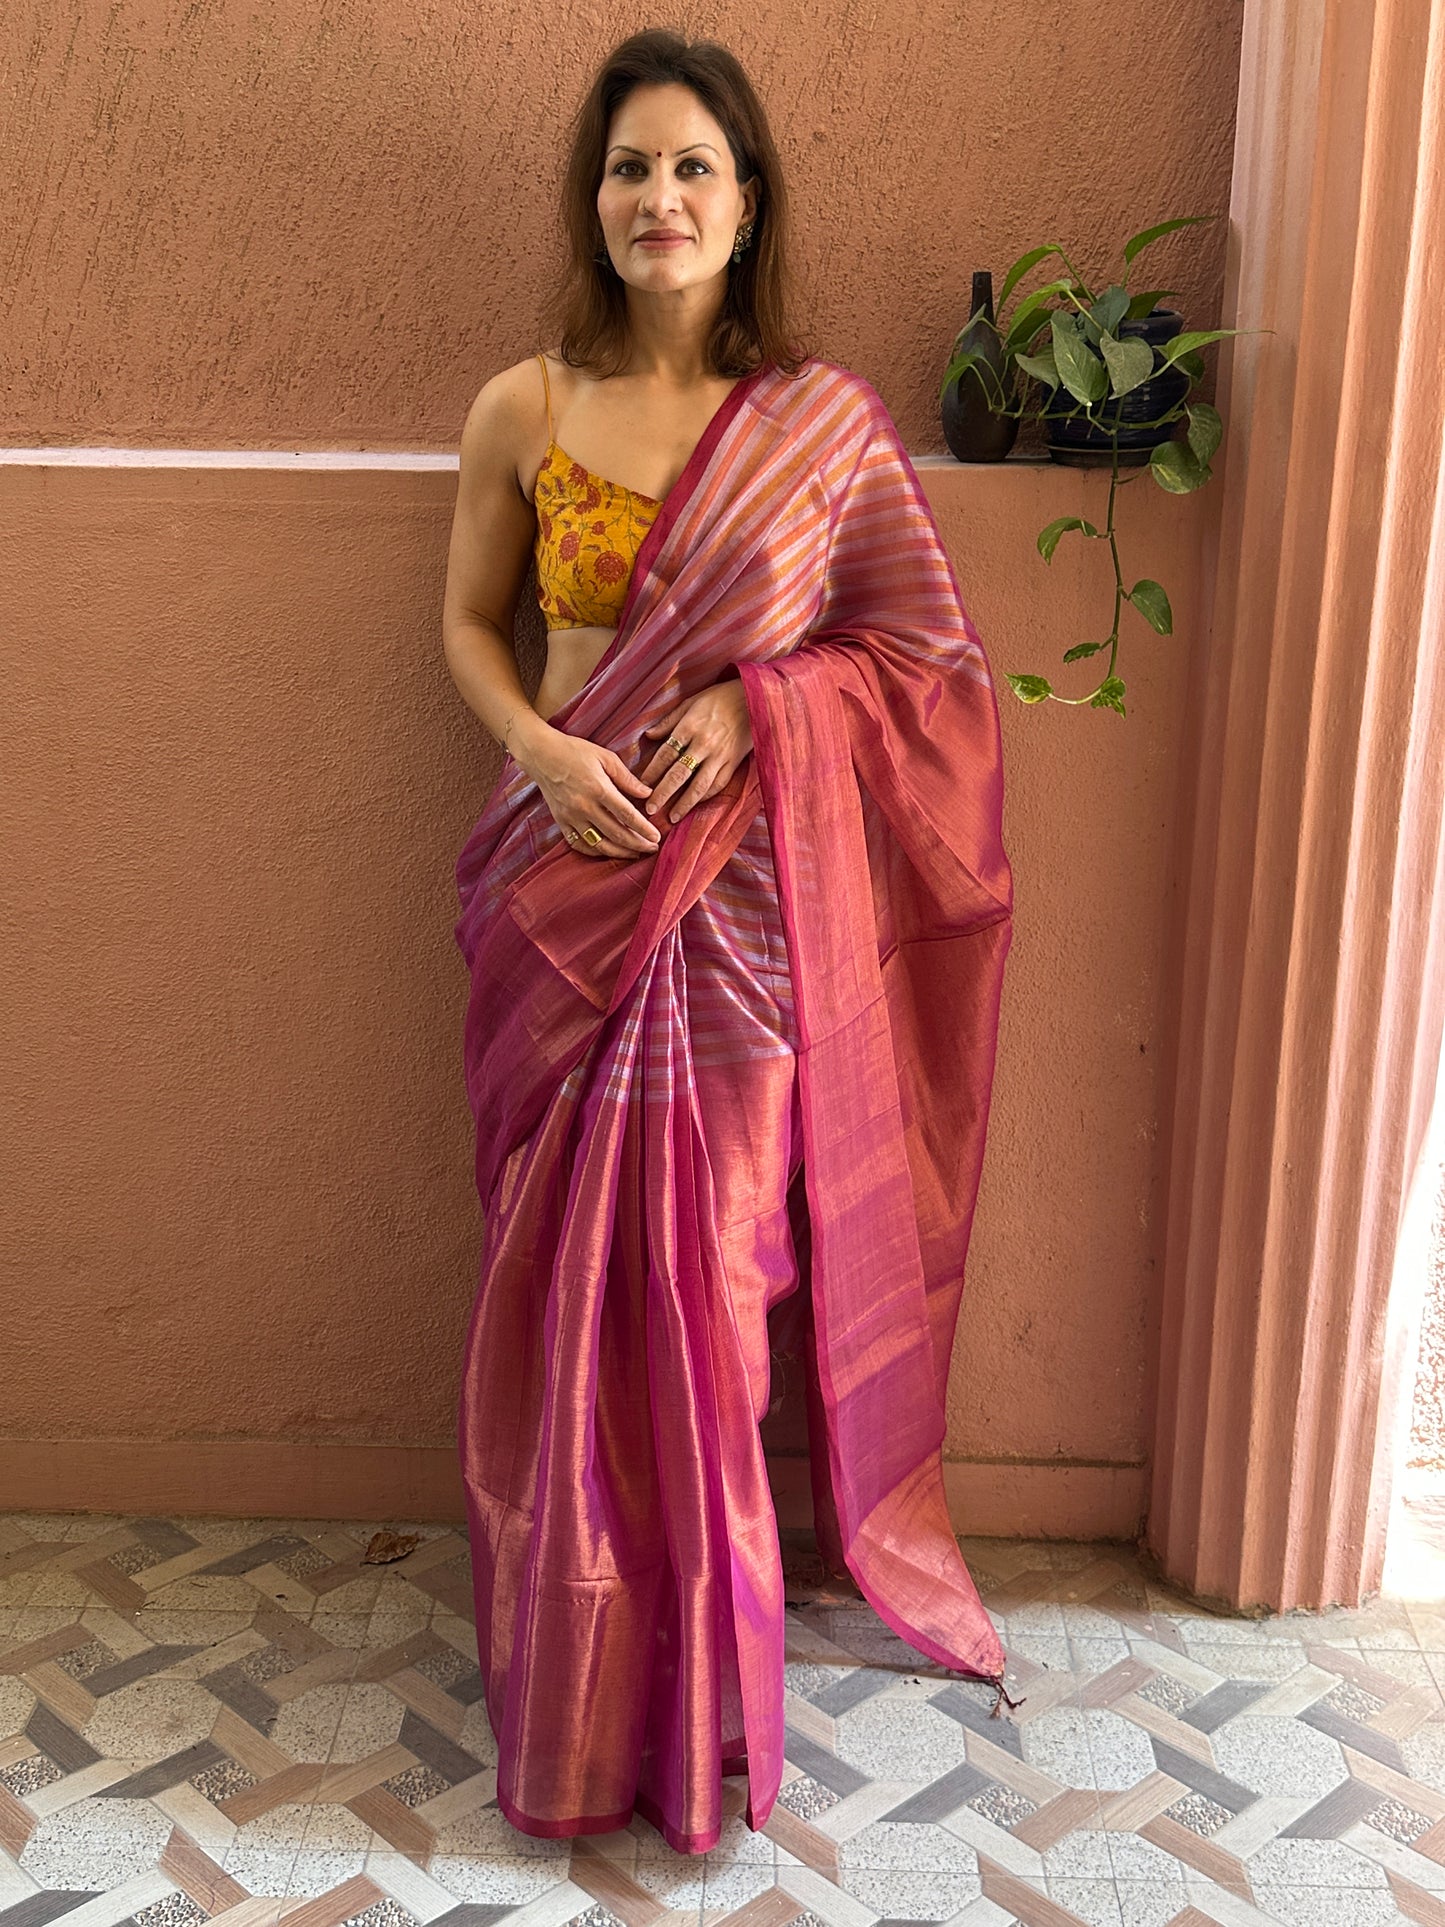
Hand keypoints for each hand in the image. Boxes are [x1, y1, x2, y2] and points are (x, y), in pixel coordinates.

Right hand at [516, 717, 661, 859]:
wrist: (541, 754)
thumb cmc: (575, 751)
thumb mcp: (605, 757)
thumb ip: (627, 778)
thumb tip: (647, 793)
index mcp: (599, 788)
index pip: (627, 815)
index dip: (643, 829)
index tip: (656, 837)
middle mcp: (584, 806)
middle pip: (616, 833)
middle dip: (637, 844)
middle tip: (652, 849)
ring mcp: (571, 816)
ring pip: (599, 844)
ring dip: (619, 852)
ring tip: (635, 854)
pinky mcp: (561, 821)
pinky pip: (579, 844)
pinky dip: (595, 852)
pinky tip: (608, 851)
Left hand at [638, 680, 753, 823]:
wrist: (754, 699)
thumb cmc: (720, 698)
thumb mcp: (691, 702)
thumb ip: (669, 720)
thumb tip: (648, 736)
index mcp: (690, 726)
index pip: (666, 753)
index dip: (652, 771)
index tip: (641, 784)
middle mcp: (704, 744)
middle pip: (679, 773)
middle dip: (663, 793)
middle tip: (650, 809)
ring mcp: (720, 755)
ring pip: (699, 785)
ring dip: (684, 803)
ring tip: (672, 817)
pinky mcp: (734, 762)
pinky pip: (718, 784)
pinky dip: (706, 796)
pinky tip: (695, 804)